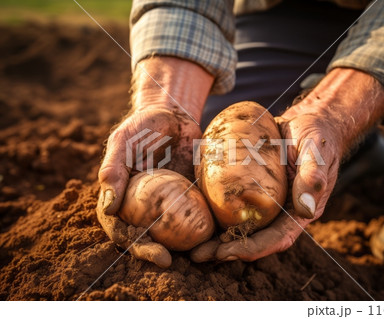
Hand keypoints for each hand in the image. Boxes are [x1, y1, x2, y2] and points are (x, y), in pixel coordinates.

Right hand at [97, 56, 212, 265]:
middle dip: (161, 253)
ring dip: (190, 248)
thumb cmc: (144, 126)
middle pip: (150, 238)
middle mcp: (145, 207)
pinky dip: (210, 228)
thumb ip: (113, 169)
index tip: (158, 254)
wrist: (175, 114)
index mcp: (123, 199)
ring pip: (176, 233)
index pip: (124, 230)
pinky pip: (199, 216)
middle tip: (174, 261)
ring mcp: (170, 204)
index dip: (138, 246)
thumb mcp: (124, 141)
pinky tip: (224, 235)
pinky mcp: (192, 198)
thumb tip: (108, 208)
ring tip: (207, 255)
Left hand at [191, 68, 383, 261]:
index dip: (251, 249)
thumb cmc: (316, 136)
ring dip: (219, 238)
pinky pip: (237, 205)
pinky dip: (218, 215)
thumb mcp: (317, 153)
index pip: (277, 239)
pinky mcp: (256, 188)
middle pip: (255, 238)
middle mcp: (283, 211)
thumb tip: (307, 211)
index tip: (225, 252)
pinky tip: (199, 215)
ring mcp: (269, 201)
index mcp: (301, 212)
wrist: (310, 121)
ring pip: (243, 225)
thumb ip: (313, 177)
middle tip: (199, 254)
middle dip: (227, 249)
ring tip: (194, 245)